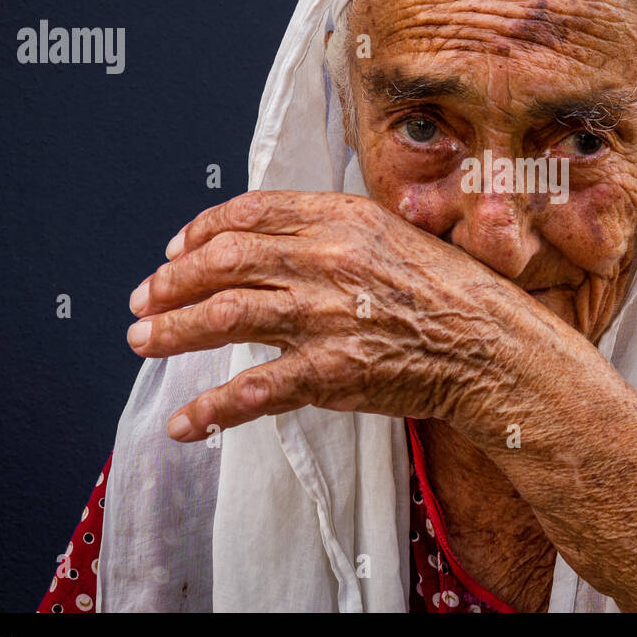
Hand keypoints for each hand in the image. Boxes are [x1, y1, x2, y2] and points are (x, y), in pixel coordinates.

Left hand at [126, 190, 546, 440]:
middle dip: (172, 281)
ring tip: (144, 342)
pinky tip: (184, 423)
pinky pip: (255, 390)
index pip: (249, 214)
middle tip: (144, 299)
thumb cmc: (449, 291)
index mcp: (343, 218)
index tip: (177, 249)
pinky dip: (211, 409)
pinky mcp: (332, 372)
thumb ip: (335, 230)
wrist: (492, 346)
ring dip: (174, 331)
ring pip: (226, 316)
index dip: (200, 231)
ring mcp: (327, 316)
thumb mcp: (394, 234)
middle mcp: (328, 259)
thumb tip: (274, 236)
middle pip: (224, 261)